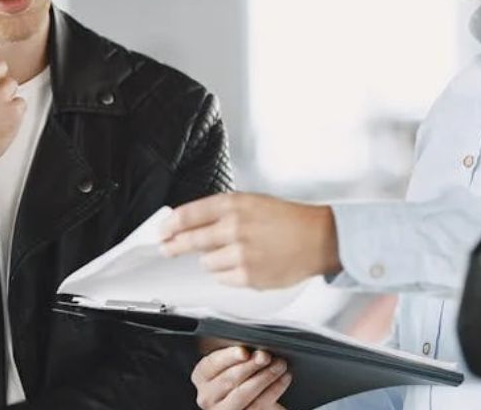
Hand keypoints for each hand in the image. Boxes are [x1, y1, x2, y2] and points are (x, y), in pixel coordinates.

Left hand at [160, 193, 341, 288]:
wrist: (318, 238)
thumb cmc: (288, 219)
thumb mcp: (253, 202)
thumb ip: (221, 211)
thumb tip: (190, 223)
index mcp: (234, 204)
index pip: (187, 215)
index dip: (170, 225)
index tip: (163, 231)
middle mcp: (235, 227)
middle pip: (189, 240)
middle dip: (175, 246)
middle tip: (168, 248)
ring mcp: (241, 253)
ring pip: (206, 263)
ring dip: (211, 259)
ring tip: (232, 252)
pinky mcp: (249, 276)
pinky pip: (222, 278)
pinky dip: (226, 273)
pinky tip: (242, 264)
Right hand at [192, 346, 290, 409]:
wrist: (250, 399)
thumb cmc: (239, 376)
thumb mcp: (232, 362)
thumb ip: (239, 353)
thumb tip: (255, 346)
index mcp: (202, 376)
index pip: (212, 364)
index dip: (229, 357)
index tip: (244, 351)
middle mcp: (207, 396)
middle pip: (229, 379)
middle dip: (251, 365)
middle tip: (266, 356)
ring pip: (244, 393)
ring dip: (265, 377)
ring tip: (279, 365)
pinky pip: (258, 406)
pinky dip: (274, 390)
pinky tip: (283, 379)